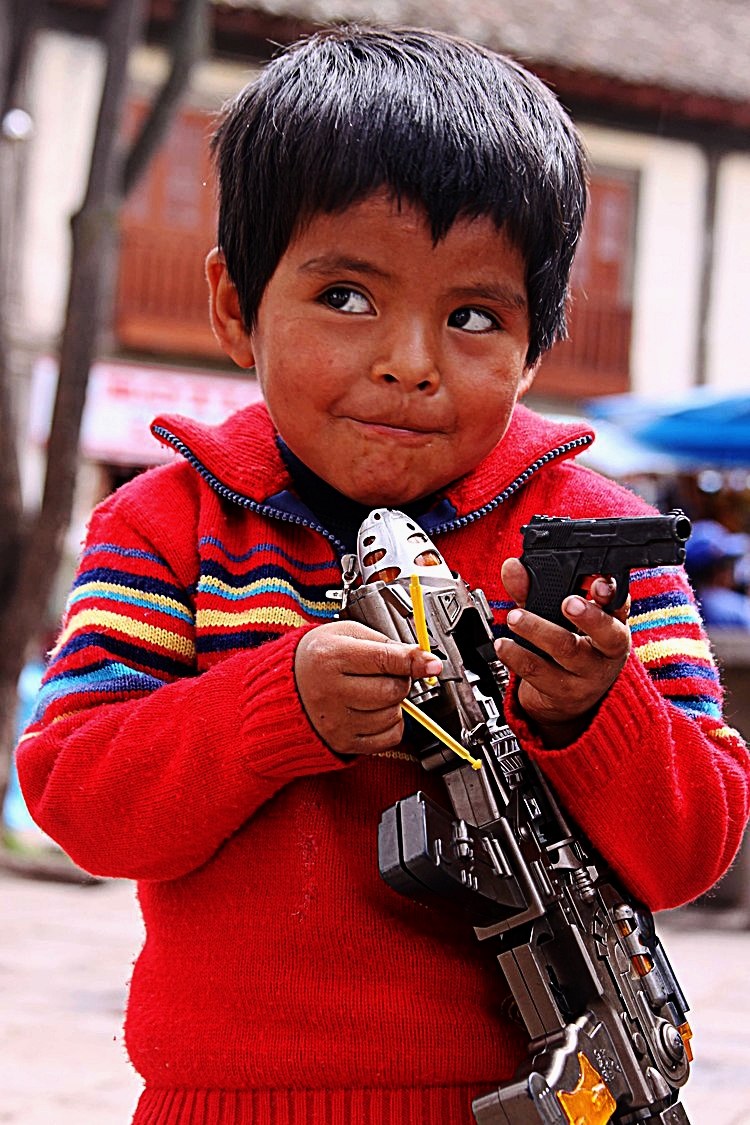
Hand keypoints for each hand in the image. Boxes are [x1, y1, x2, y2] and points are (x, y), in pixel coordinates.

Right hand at [295, 620, 441, 756]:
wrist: (283, 689)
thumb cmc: (317, 657)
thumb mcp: (345, 634)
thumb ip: (384, 643)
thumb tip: (420, 658)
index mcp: (331, 657)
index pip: (385, 660)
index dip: (415, 661)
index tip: (432, 663)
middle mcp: (331, 691)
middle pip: (392, 691)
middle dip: (400, 680)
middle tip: (387, 674)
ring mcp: (336, 720)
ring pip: (393, 715)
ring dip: (394, 703)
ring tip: (374, 691)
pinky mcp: (343, 741)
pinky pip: (389, 738)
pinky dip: (391, 724)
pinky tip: (375, 711)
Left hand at [496, 557, 630, 747]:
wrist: (565, 701)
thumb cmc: (566, 647)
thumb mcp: (556, 616)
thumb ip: (535, 588)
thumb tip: (513, 567)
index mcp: (612, 624)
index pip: (620, 605)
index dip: (612, 593)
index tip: (598, 583)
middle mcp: (607, 651)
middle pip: (606, 633)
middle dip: (589, 616)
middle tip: (569, 603)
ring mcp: (588, 675)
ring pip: (567, 650)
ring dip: (538, 630)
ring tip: (514, 618)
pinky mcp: (564, 694)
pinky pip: (539, 672)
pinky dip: (517, 656)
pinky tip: (504, 645)